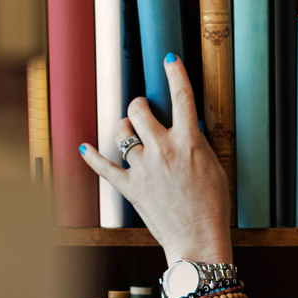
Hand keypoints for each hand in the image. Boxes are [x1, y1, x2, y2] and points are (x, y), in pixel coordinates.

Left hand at [78, 55, 231, 266]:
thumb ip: (197, 144)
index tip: (169, 59)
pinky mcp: (130, 187)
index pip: (182, 97)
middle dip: (139, 105)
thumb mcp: (214, 166)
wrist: (198, 239)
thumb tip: (186, 129)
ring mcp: (143, 168)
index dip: (175, 74)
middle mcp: (163, 149)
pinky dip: (91, 157)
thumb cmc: (212, 206)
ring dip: (124, 129)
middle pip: (140, 110)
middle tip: (142, 109)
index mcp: (188, 142)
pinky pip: (104, 167)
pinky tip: (83, 147)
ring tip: (129, 132)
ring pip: (122, 134)